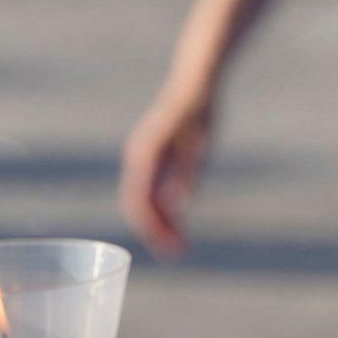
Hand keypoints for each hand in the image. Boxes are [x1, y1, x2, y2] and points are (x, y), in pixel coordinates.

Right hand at [119, 83, 214, 256]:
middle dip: (154, 232)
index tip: (171, 249)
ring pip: (143, 200)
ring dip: (159, 223)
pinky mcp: (152, 159)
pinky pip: (151, 191)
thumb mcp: (199, 143)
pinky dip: (162, 209)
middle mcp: (138, 159)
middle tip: (176, 254)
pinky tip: (178, 222)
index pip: (139, 201)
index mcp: (145, 156)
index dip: (154, 228)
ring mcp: (143, 159)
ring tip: (179, 244)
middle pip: (137, 205)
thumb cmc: (200, 110)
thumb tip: (179, 204)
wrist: (195, 82)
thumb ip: (187, 172)